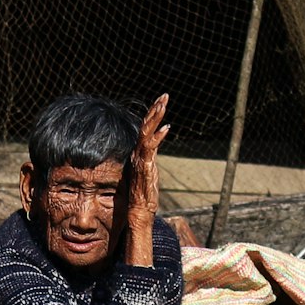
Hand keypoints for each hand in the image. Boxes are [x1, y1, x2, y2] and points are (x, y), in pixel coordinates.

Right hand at [128, 94, 170, 221]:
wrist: (139, 209)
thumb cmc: (145, 193)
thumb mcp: (150, 170)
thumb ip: (150, 157)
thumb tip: (153, 149)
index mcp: (140, 152)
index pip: (145, 128)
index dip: (152, 114)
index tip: (161, 101)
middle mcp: (138, 153)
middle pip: (145, 126)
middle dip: (155, 109)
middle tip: (164, 95)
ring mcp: (141, 159)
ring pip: (146, 133)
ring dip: (155, 117)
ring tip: (163, 104)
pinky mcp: (145, 166)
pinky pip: (150, 148)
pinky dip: (158, 137)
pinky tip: (167, 128)